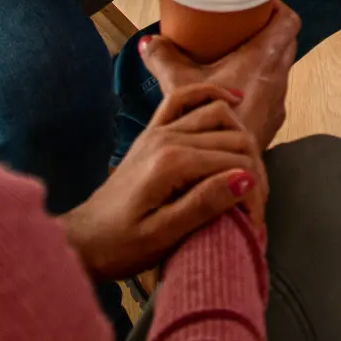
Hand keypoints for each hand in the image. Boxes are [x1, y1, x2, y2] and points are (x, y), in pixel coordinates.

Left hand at [60, 85, 264, 278]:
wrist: (83, 240)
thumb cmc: (121, 246)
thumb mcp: (163, 236)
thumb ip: (204, 204)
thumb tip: (246, 178)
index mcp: (173, 163)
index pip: (236, 164)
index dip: (254, 193)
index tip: (254, 225)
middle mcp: (168, 137)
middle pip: (233, 139)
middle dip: (254, 170)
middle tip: (256, 206)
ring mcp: (159, 130)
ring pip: (219, 115)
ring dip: (242, 138)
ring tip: (250, 172)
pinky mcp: (153, 131)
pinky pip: (185, 98)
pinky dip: (212, 94)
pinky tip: (234, 100)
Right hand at [139, 2, 298, 146]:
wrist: (226, 169)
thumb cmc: (210, 124)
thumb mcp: (180, 86)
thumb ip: (164, 59)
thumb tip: (148, 41)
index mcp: (263, 59)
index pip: (288, 22)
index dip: (277, 8)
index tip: (257, 4)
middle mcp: (278, 77)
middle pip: (286, 42)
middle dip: (269, 30)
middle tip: (243, 25)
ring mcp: (279, 100)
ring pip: (280, 68)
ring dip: (265, 58)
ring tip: (237, 54)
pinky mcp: (273, 120)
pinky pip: (273, 91)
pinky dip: (260, 83)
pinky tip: (236, 89)